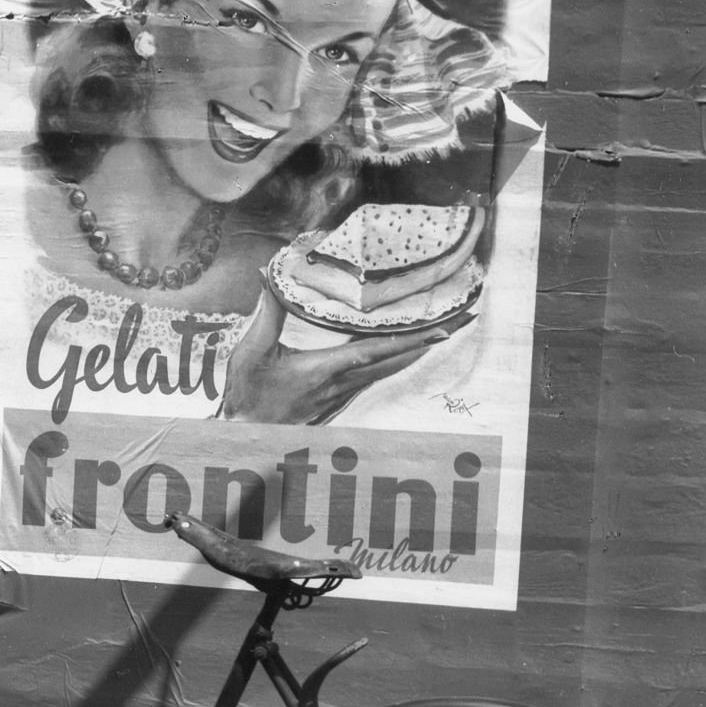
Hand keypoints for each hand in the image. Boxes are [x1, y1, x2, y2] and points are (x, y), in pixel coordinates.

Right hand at [221, 291, 460, 424]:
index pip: (377, 350)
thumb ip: (266, 313)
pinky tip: (402, 352)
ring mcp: (341, 394)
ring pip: (388, 370)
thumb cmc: (247, 395)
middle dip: (429, 340)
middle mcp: (340, 383)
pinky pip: (374, 377)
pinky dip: (395, 361)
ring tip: (443, 330)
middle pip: (395, 360)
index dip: (412, 339)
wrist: (245, 433)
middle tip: (460, 319)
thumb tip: (270, 273)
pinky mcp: (337, 399)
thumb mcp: (251, 351)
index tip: (444, 328)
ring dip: (416, 350)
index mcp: (324, 369)